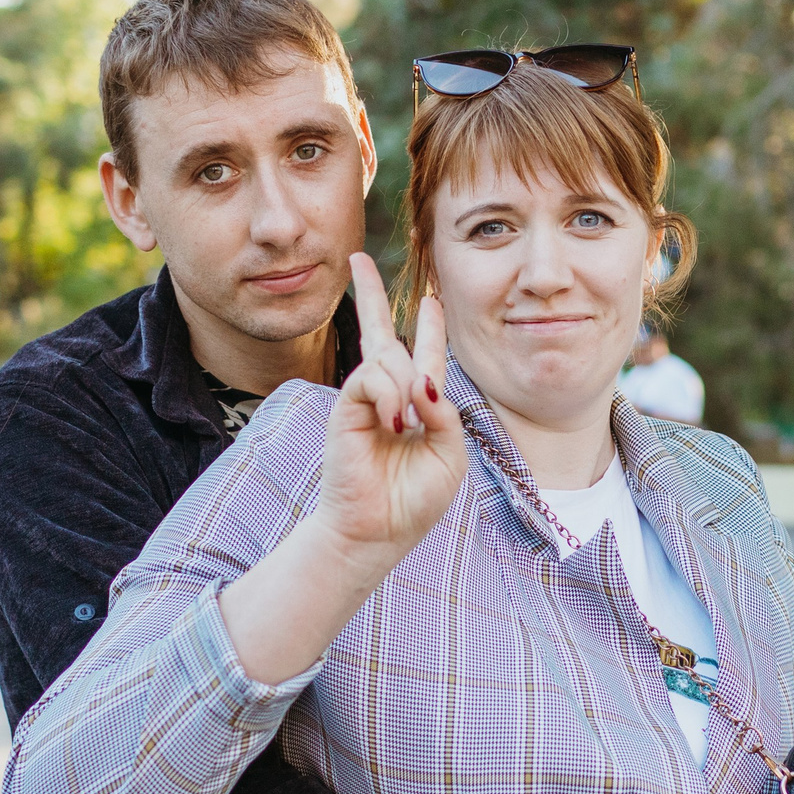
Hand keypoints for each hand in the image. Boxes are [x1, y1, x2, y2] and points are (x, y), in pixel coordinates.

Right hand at [214, 255, 468, 685]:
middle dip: (371, 295)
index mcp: (417, 405)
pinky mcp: (344, 410)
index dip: (428, 325)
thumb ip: (445, 413)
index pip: (423, 354)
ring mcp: (363, 401)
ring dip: (406, 387)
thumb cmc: (414, 501)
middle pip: (381, 334)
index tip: (429, 296)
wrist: (378, 533)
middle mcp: (387, 396)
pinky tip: (392, 423)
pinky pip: (371, 377)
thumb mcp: (449, 454)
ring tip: (402, 427)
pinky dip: (390, 397)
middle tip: (357, 260)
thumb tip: (422, 379)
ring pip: (390, 358)